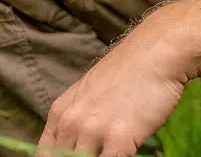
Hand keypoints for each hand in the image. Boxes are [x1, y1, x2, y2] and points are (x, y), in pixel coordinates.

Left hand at [38, 21, 192, 156]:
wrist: (155, 53)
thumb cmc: (128, 71)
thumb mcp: (88, 92)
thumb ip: (76, 120)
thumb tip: (76, 146)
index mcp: (59, 113)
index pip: (45, 155)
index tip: (75, 156)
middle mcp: (70, 123)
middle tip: (99, 153)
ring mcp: (92, 131)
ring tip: (113, 153)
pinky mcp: (118, 139)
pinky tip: (127, 153)